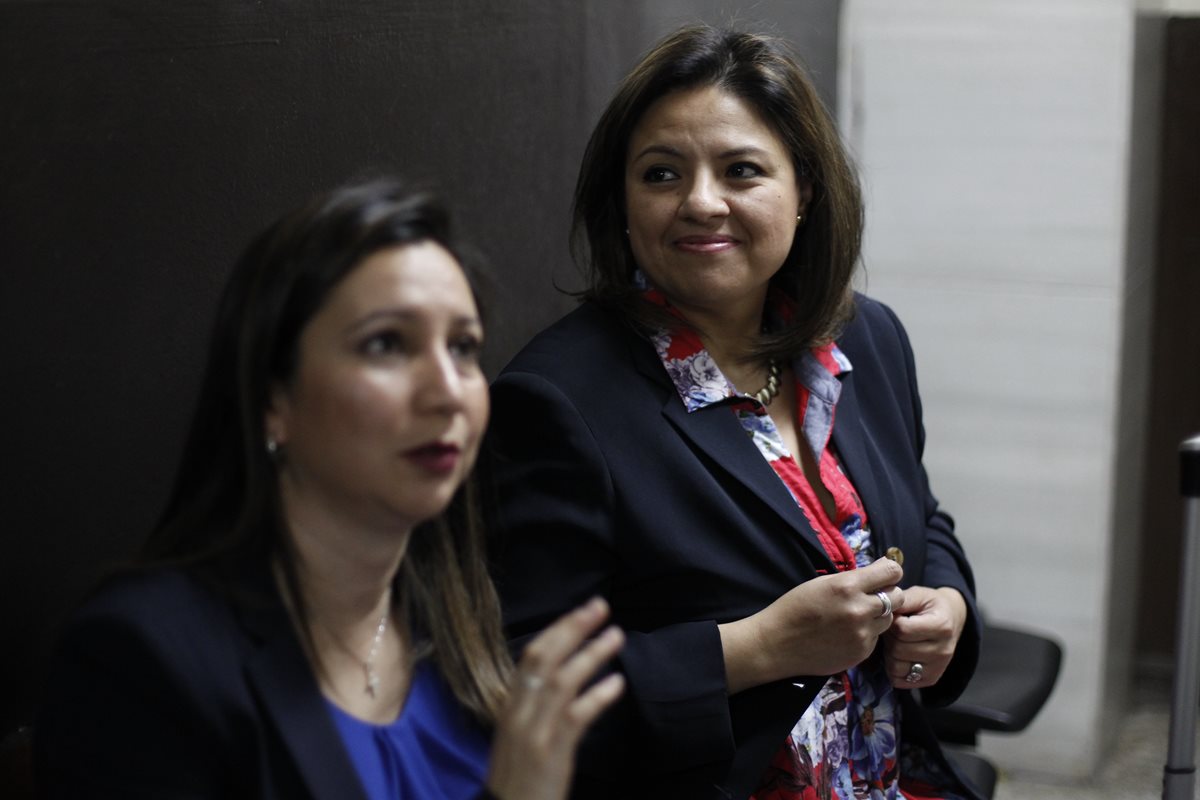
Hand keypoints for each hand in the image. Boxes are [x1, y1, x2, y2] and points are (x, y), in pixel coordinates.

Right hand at [486, 597, 624, 799]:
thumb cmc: (519, 775)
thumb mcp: (519, 733)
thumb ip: (535, 704)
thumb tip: (562, 673)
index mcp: (510, 705)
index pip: (532, 655)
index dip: (559, 629)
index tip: (583, 610)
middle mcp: (518, 712)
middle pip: (544, 659)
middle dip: (573, 629)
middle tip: (600, 607)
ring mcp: (533, 731)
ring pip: (561, 681)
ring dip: (590, 654)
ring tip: (616, 636)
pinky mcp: (550, 752)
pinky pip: (576, 717)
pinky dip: (597, 697)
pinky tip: (617, 684)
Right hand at [720, 557, 904, 693]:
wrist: (776, 644)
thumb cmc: (794, 607)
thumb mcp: (822, 583)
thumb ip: (854, 578)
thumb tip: (882, 569)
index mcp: (847, 586)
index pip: (892, 572)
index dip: (890, 572)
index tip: (883, 575)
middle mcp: (860, 610)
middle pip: (897, 597)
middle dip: (889, 594)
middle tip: (872, 597)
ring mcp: (862, 634)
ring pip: (889, 619)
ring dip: (879, 615)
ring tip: (857, 616)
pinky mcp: (861, 653)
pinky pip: (876, 638)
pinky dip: (867, 633)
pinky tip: (847, 633)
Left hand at [883, 585, 966, 688]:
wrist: (951, 620)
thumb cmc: (930, 606)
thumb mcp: (919, 594)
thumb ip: (901, 600)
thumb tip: (883, 609)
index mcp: (942, 626)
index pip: (902, 630)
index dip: (891, 622)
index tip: (895, 617)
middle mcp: (943, 651)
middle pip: (898, 649)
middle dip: (889, 638)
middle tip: (893, 630)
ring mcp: (938, 668)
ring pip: (896, 667)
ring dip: (889, 654)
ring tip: (896, 642)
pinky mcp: (930, 679)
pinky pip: (899, 680)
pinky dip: (892, 669)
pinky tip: (898, 655)